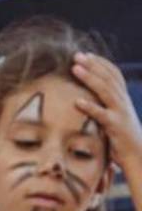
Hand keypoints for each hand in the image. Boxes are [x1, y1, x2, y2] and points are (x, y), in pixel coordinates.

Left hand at [72, 53, 141, 171]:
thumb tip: (88, 103)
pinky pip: (101, 114)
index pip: (113, 74)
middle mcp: (122, 101)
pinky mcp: (115, 126)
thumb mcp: (115, 119)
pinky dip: (89, 107)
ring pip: (105, 90)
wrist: (138, 156)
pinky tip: (77, 102)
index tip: (87, 54)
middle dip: (92, 64)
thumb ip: (105, 108)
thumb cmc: (122, 140)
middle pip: (108, 77)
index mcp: (123, 98)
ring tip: (75, 68)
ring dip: (89, 77)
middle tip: (77, 55)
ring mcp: (120, 112)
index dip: (101, 63)